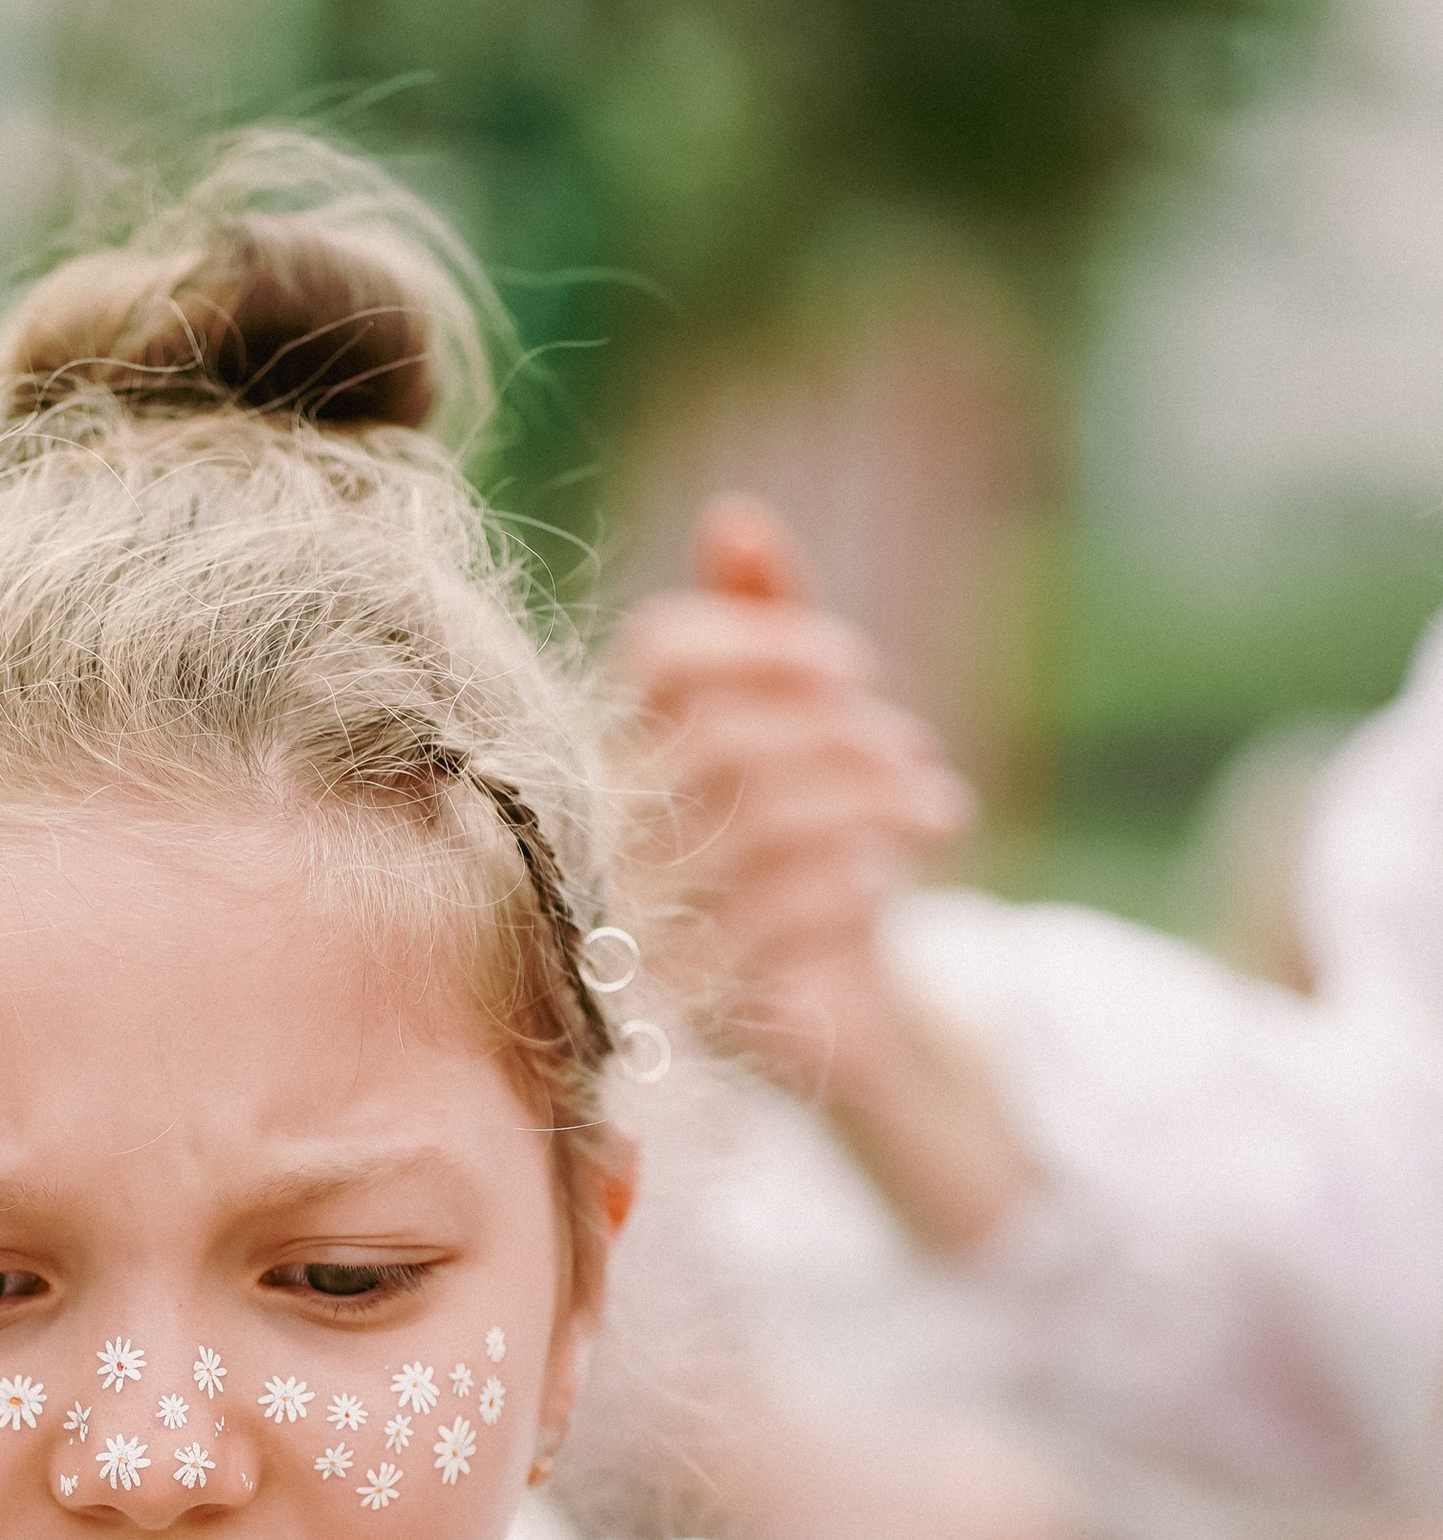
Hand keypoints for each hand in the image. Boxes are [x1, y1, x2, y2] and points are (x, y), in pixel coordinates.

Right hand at [611, 494, 973, 1104]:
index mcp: (610, 753)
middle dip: (845, 734)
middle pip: (729, 738)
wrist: (798, 1024)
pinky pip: (781, 918)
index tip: (856, 667)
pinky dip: (849, 882)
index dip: (766, 643)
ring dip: (875, 803)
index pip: (660, 656)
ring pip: (766, 824)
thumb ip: (761, 634)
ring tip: (937, 810)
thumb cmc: (788, 859)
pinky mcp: (685, 1003)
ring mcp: (635, 922)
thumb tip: (735, 516)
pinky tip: (881, 878)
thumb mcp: (787, 743)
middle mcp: (602, 835)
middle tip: (918, 755)